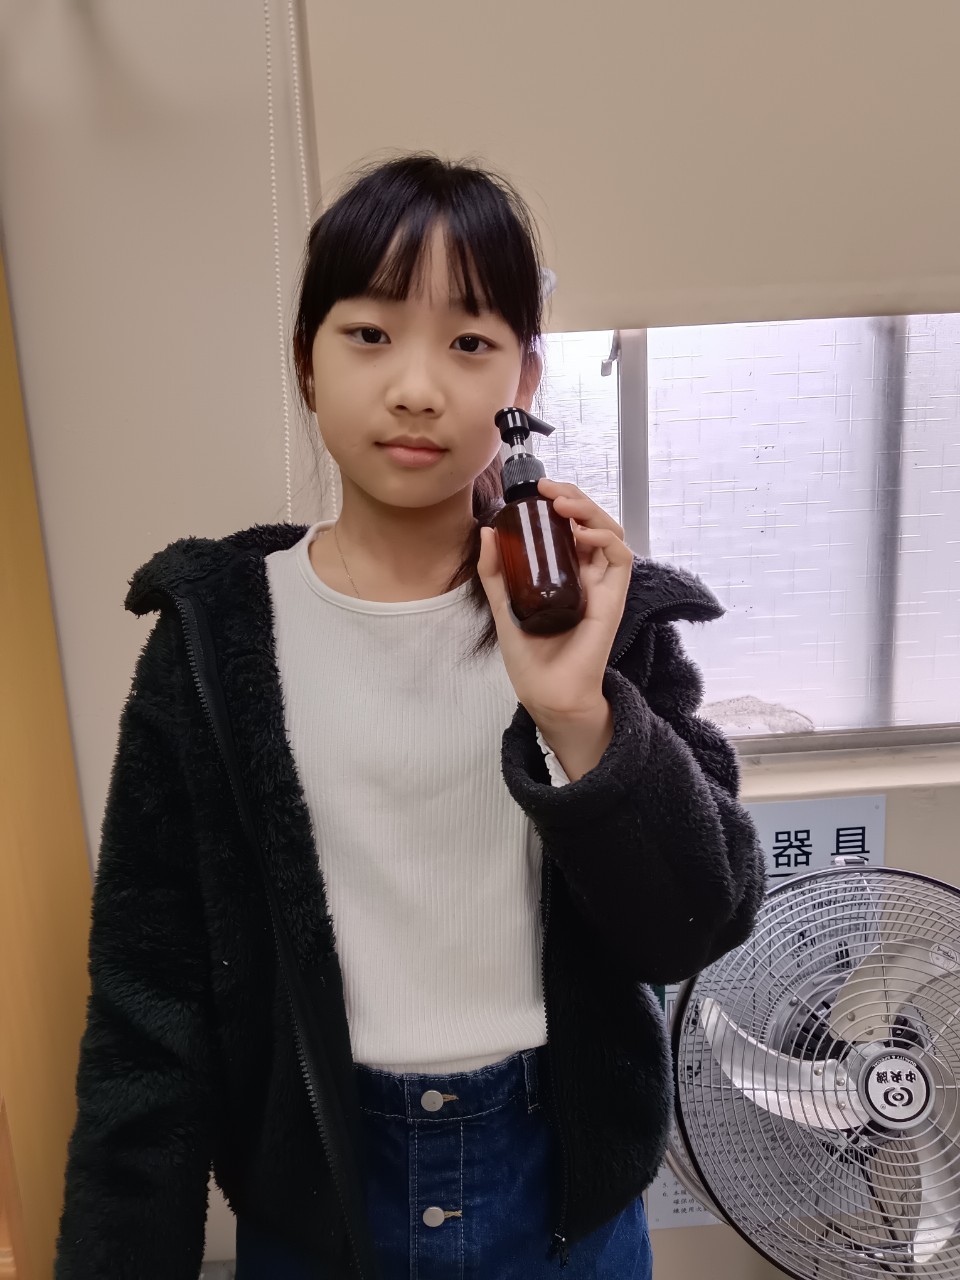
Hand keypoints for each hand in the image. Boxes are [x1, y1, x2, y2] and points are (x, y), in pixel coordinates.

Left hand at [477, 478, 633, 725]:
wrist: (545, 691)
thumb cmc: (529, 655)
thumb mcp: (502, 604)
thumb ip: (495, 571)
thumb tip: (487, 531)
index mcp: (563, 572)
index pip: (570, 525)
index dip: (559, 502)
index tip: (537, 491)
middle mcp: (586, 573)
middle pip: (591, 522)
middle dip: (574, 497)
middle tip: (548, 489)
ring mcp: (601, 584)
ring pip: (609, 532)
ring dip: (590, 511)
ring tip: (563, 504)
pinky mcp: (613, 598)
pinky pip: (620, 559)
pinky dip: (605, 539)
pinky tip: (582, 534)